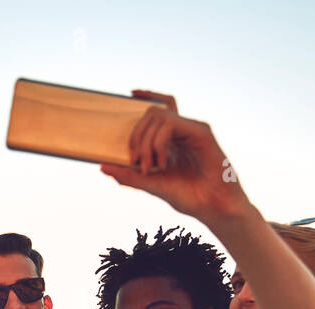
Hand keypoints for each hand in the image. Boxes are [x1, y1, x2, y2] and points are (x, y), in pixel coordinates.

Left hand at [100, 101, 253, 226]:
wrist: (212, 208)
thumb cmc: (188, 196)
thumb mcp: (151, 185)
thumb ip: (129, 175)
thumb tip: (102, 166)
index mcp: (173, 139)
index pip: (160, 107)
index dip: (146, 96)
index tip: (129, 95)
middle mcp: (183, 130)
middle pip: (153, 112)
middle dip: (136, 135)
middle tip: (136, 162)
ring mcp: (192, 129)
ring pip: (159, 116)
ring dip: (146, 142)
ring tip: (150, 167)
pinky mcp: (201, 132)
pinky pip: (171, 124)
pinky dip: (159, 142)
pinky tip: (162, 162)